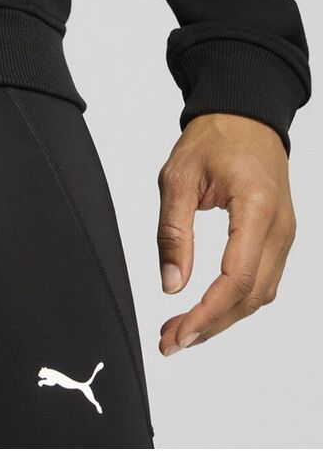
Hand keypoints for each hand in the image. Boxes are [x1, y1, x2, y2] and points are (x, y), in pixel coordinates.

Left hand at [155, 111, 294, 355]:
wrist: (245, 115)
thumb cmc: (214, 138)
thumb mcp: (178, 176)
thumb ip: (173, 231)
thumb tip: (171, 285)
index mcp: (256, 208)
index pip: (237, 278)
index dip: (207, 313)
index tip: (178, 332)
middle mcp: (279, 228)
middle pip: (251, 296)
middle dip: (211, 325)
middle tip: (171, 341)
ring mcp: (284, 235)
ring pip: (259, 294)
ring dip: (223, 318)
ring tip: (182, 330)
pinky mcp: (278, 238)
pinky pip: (262, 280)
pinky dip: (234, 301)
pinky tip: (207, 309)